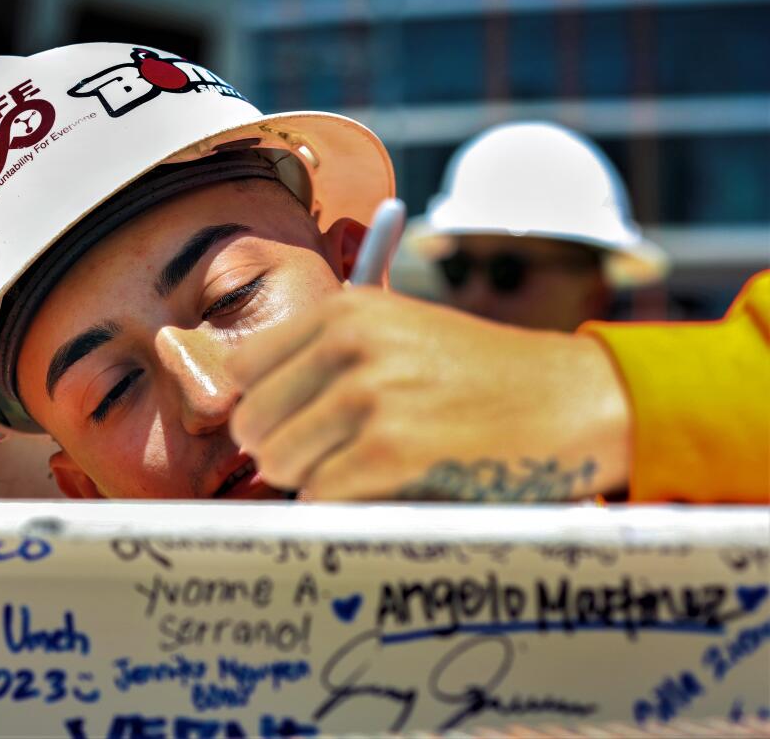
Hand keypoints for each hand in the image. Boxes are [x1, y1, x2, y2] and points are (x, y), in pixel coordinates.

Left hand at [228, 288, 630, 501]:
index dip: (264, 406)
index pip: (244, 370)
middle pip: (253, 421)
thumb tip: (246, 410)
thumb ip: (323, 359)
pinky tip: (382, 490)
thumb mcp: (398, 333)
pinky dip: (341, 505)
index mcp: (344, 309)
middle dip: (282, 450)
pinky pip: (320, 496)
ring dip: (313, 480)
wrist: (570, 400)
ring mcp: (371, 396)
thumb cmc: (478, 375)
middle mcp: (350, 344)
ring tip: (364, 470)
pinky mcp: (393, 451)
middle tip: (329, 458)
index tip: (291, 425)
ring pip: (280, 463)